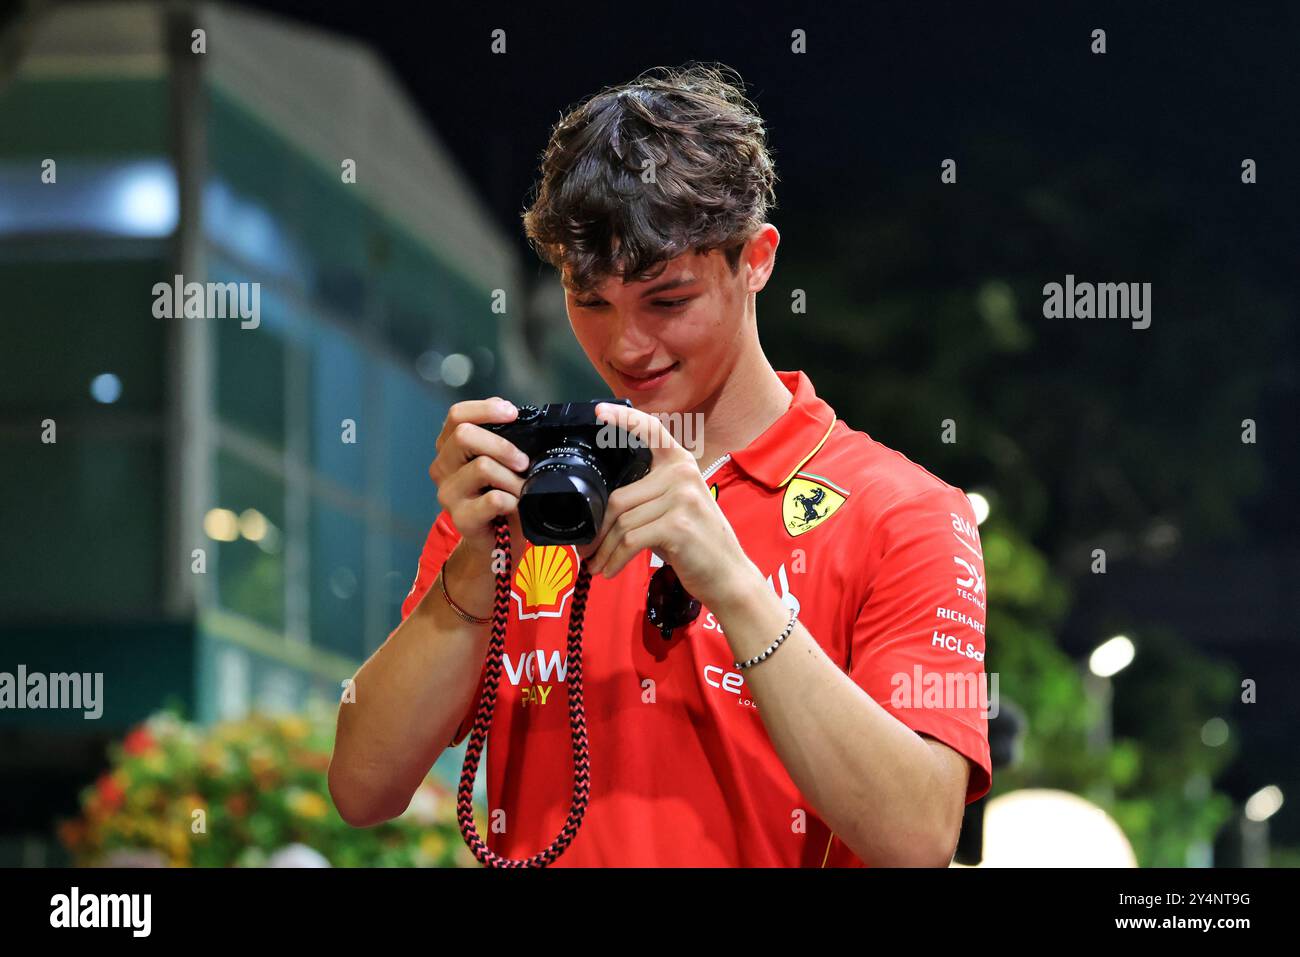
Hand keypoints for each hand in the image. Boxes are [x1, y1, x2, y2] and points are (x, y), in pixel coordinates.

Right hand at [429, 397, 529, 559]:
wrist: (498, 542)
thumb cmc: (503, 497)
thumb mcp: (502, 463)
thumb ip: (504, 440)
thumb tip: (522, 418)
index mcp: (451, 448)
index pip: (457, 415)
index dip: (485, 409)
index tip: (512, 413)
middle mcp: (443, 467)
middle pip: (464, 436)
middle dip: (502, 445)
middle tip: (523, 461)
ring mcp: (448, 494)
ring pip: (481, 467)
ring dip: (512, 477)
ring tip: (522, 488)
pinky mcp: (461, 518)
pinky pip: (492, 500)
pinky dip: (512, 500)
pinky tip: (515, 505)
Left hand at [582, 403, 760, 609]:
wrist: (728, 575)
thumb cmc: (696, 543)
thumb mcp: (676, 507)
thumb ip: (647, 494)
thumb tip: (600, 504)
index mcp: (680, 463)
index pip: (651, 431)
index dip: (623, 418)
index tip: (599, 410)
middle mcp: (682, 474)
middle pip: (619, 497)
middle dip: (597, 528)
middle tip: (585, 548)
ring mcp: (682, 498)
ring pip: (622, 522)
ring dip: (604, 550)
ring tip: (595, 564)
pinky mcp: (677, 525)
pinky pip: (630, 541)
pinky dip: (614, 559)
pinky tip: (609, 571)